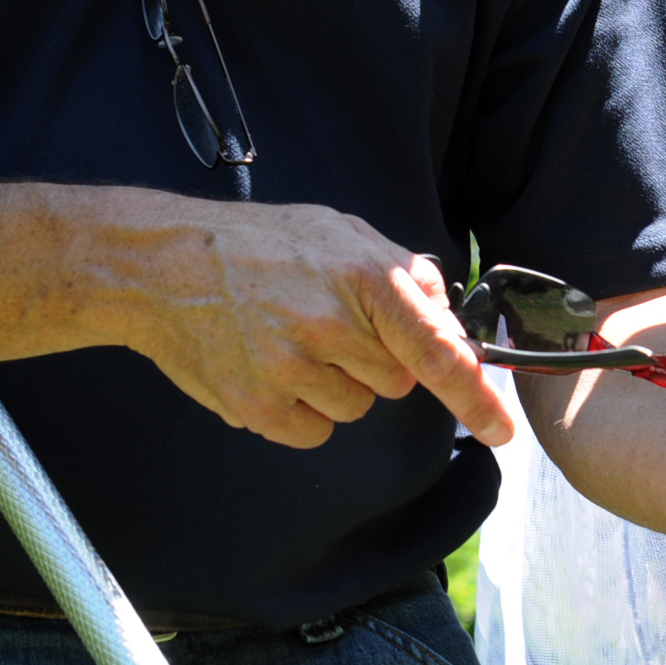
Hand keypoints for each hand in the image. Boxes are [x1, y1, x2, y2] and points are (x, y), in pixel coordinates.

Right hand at [119, 197, 518, 450]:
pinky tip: (273, 368)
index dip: (475, 394)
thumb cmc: (262, 243)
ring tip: (294, 340)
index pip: (436, 349)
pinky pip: (314, 432)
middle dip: (380, 362)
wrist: (164, 265)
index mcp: (365, 278)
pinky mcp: (256, 406)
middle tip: (332, 325)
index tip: (501, 429)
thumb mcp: (344, 232)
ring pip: (357, 409)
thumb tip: (448, 314)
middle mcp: (332, 326)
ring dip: (339, 385)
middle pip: (398, 383)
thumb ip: (402, 273)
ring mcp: (291, 370)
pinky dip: (303, 410)